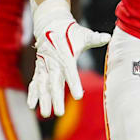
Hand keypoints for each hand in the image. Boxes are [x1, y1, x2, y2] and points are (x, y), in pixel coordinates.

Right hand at [26, 0, 110, 116]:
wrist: (50, 25)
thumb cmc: (70, 32)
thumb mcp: (83, 34)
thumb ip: (94, 38)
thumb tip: (108, 37)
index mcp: (65, 55)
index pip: (70, 71)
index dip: (74, 83)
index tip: (78, 97)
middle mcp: (53, 62)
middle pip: (54, 83)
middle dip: (56, 98)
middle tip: (59, 113)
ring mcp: (44, 66)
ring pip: (43, 85)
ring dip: (43, 99)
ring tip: (44, 114)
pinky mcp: (39, 68)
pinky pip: (35, 82)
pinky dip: (32, 93)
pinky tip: (31, 105)